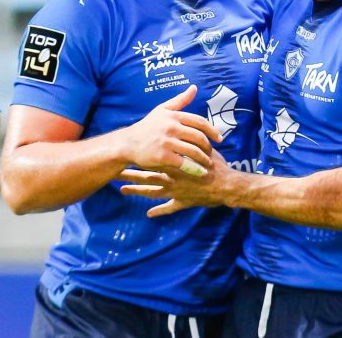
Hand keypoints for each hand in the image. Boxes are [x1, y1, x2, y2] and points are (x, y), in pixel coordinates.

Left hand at [118, 150, 239, 216]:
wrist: (225, 185)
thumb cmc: (215, 165)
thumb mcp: (203, 147)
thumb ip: (191, 140)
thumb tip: (184, 126)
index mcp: (175, 163)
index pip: (151, 159)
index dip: (137, 157)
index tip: (124, 154)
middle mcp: (171, 178)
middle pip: (147, 176)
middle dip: (131, 174)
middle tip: (116, 172)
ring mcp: (175, 192)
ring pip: (152, 192)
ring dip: (138, 191)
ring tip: (122, 190)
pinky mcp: (182, 202)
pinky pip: (169, 207)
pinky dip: (159, 211)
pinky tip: (148, 214)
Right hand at [120, 85, 220, 174]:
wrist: (127, 144)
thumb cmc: (146, 127)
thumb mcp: (161, 110)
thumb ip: (179, 100)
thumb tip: (194, 87)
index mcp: (173, 116)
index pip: (200, 122)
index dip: (213, 131)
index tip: (220, 139)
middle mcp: (171, 127)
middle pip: (199, 137)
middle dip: (208, 147)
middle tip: (211, 154)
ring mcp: (167, 142)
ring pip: (194, 151)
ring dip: (204, 159)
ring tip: (208, 164)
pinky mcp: (163, 157)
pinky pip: (185, 164)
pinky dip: (195, 169)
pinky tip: (200, 172)